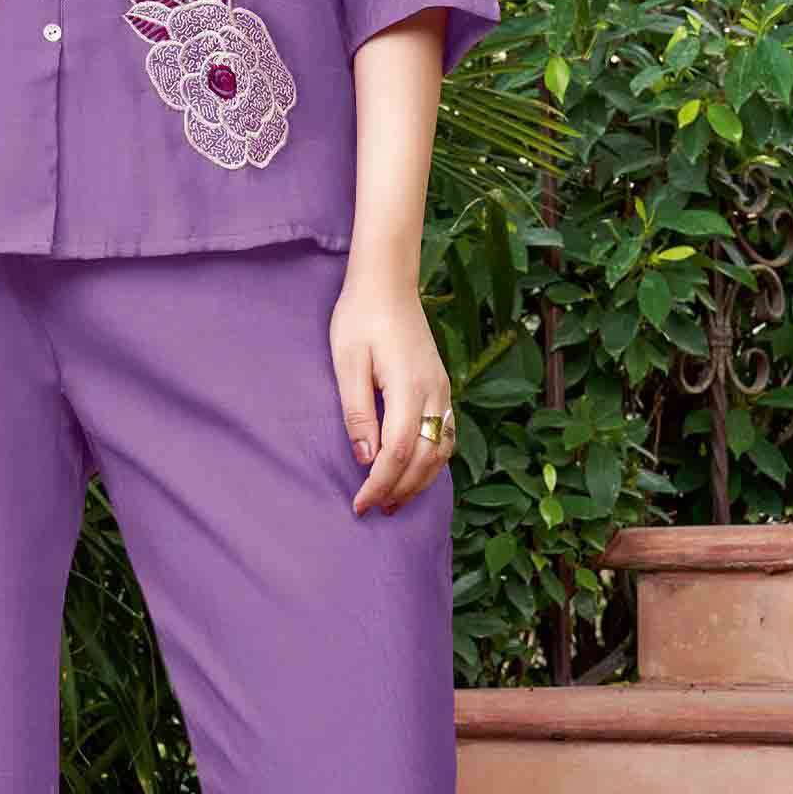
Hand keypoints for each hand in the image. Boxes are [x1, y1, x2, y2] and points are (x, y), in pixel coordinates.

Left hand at [329, 266, 455, 513]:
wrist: (388, 283)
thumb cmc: (360, 318)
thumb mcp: (347, 362)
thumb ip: (357, 411)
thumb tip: (366, 458)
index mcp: (409, 386)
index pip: (399, 452)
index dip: (380, 484)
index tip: (359, 504)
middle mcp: (435, 392)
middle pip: (425, 459)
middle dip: (400, 490)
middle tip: (373, 510)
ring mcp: (443, 389)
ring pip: (442, 451)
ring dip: (420, 481)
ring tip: (394, 501)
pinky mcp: (442, 387)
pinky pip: (445, 435)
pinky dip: (432, 462)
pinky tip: (414, 472)